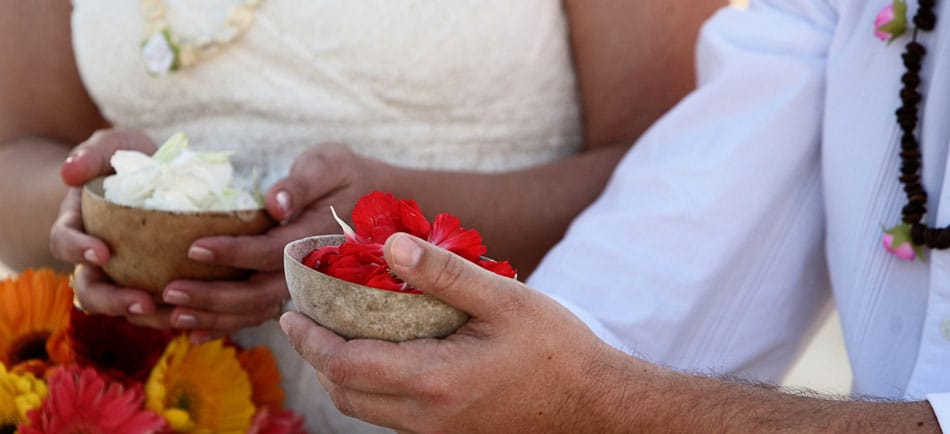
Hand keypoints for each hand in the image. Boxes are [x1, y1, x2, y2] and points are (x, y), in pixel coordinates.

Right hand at [48, 129, 169, 327]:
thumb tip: (69, 171)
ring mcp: (126, 275)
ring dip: (148, 318)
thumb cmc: (132, 159)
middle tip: (143, 302)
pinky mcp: (155, 283)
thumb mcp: (113, 146)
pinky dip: (175, 314)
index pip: (64, 243)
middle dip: (114, 301)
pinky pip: (159, 308)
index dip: (78, 251)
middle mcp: (97, 259)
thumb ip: (93, 153)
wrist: (163, 175)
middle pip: (91, 291)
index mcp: (79, 227)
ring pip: (126, 307)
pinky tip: (200, 315)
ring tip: (176, 316)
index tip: (102, 252)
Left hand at [161, 143, 391, 335]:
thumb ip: (302, 183)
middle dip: (212, 298)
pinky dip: (229, 325)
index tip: (193, 248)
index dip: (232, 253)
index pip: (269, 252)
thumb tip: (274, 202)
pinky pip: (261, 312)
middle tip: (168, 292)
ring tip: (171, 316)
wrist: (381, 201)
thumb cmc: (348, 175)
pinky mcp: (294, 288)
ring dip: (215, 318)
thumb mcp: (330, 164)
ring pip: (257, 311)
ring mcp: (303, 284)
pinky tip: (196, 332)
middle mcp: (309, 269)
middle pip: (258, 293)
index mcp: (315, 237)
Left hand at [279, 233, 619, 432]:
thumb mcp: (505, 300)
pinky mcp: (448, 432)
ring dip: (341, 371)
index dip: (310, 340)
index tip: (291, 312)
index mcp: (433, 381)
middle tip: (309, 316)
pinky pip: (390, 412)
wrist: (594, 404)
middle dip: (317, 356)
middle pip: (344, 394)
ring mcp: (435, 430)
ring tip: (338, 330)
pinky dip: (370, 383)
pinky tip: (385, 351)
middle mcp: (425, 416)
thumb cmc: (556, 350)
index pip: (345, 366)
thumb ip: (443, 274)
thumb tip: (389, 245)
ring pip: (364, 408)